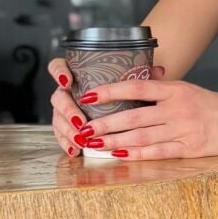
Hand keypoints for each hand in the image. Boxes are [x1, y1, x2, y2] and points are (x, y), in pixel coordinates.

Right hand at [47, 56, 166, 156]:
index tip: (68, 80)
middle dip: (67, 111)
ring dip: (67, 131)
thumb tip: (159, 71)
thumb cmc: (121, 92)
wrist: (114, 108)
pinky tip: (74, 151)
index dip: (59, 72)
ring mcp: (64, 111)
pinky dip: (67, 144)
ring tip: (80, 140)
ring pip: (58, 119)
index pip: (58, 67)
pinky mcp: (66, 128)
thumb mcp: (129, 84)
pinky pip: (61, 136)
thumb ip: (139, 76)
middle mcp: (67, 92)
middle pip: (58, 98)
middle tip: (80, 122)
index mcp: (76, 76)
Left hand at [73, 74, 217, 159]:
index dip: (112, 91)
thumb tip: (134, 85)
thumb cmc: (216, 107)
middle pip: (134, 115)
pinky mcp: (190, 150)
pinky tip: (119, 154)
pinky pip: (158, 152)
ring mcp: (185, 130)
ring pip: (142, 136)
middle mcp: (179, 108)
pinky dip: (137, 154)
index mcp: (177, 89)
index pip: (138, 86)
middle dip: (106, 123)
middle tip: (84, 129)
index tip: (90, 95)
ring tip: (94, 144)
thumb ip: (163, 89)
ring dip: (115, 140)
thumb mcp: (190, 90)